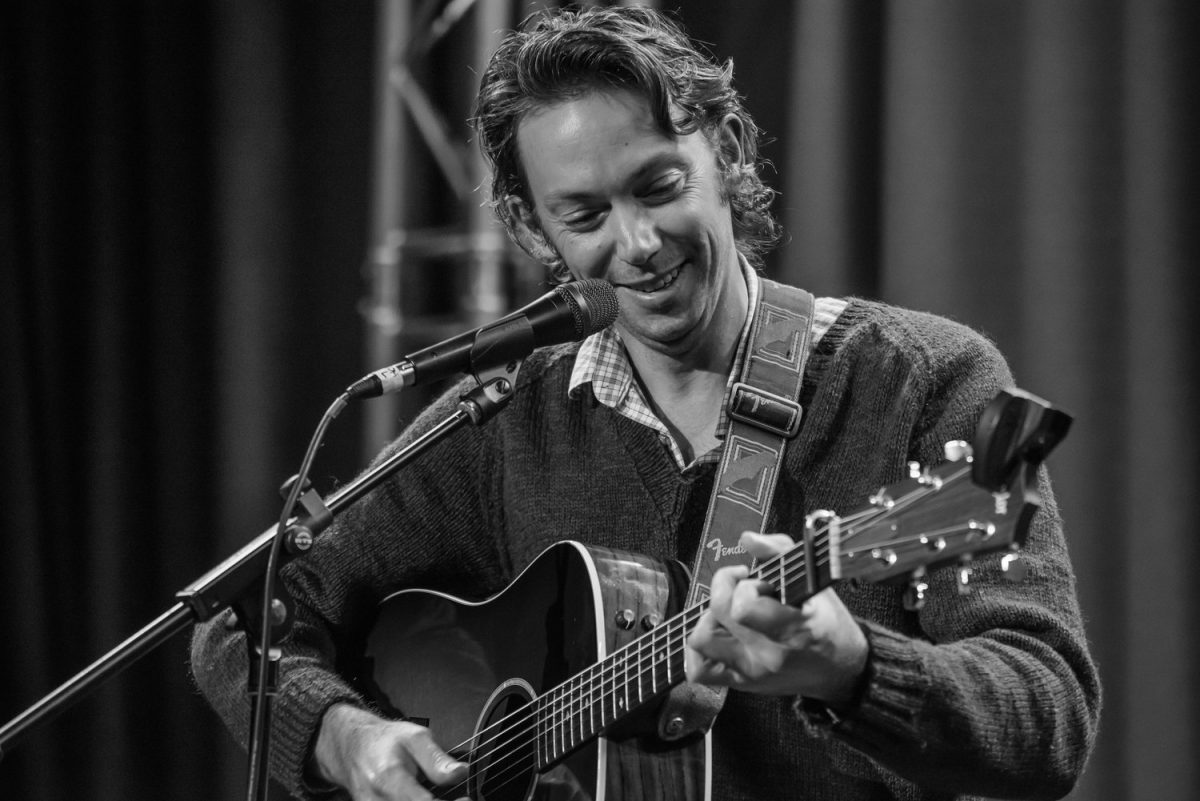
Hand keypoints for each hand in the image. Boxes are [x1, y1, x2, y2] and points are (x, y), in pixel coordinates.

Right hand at [313, 703, 468, 800]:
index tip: (465, 799)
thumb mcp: (415, 737)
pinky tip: (430, 800)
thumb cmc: (385, 741)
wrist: (351, 748)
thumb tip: (461, 773)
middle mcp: (377, 800)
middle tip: (461, 800)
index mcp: (389, 777)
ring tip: (444, 798)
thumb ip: (437, 759)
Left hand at [684, 531, 868, 705]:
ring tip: (728, 614)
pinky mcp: (741, 683)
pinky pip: (698, 670)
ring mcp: (752, 671)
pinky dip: (697, 651)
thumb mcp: (814, 582)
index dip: (743, 586)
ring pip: (700, 640)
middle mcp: (770, 653)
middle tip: (740, 589)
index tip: (756, 581)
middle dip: (724, 590)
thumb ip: (779, 551)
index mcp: (794, 627)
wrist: (841, 670)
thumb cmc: (828, 623)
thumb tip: (748, 539)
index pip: (743, 606)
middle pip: (719, 613)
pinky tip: (717, 635)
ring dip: (709, 618)